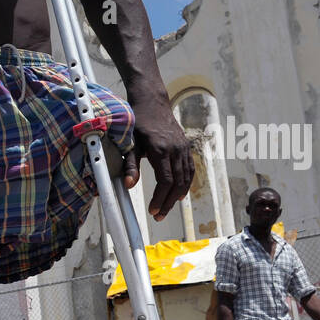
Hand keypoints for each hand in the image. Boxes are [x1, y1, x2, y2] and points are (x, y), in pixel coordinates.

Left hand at [128, 97, 192, 219]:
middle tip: (158, 216)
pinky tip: (178, 194)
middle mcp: (176, 150)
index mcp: (161, 150)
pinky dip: (186, 184)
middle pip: (177, 183)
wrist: (153, 103)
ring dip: (176, 196)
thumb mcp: (130, 144)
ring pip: (186, 178)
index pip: (165, 181)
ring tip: (166, 209)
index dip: (160, 198)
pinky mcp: (186, 147)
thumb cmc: (138, 123)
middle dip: (168, 202)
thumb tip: (129, 185)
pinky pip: (190, 169)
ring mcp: (184, 148)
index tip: (153, 210)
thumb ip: (130, 165)